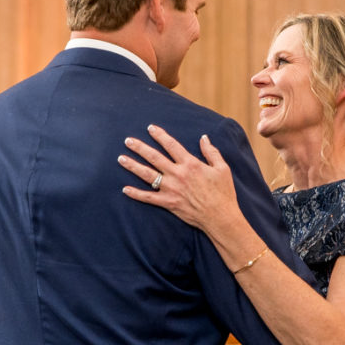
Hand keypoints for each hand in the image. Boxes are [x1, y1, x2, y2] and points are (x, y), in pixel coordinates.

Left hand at [118, 125, 241, 233]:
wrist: (220, 217)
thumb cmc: (223, 193)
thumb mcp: (222, 168)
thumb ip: (211, 152)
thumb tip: (204, 137)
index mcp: (190, 164)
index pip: (171, 145)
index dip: (160, 135)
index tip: (150, 128)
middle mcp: (178, 174)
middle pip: (154, 157)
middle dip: (140, 147)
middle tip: (128, 140)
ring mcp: (171, 189)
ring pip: (147, 175)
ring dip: (133, 166)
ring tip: (121, 158)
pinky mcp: (168, 203)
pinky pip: (148, 198)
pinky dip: (136, 194)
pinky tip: (125, 189)